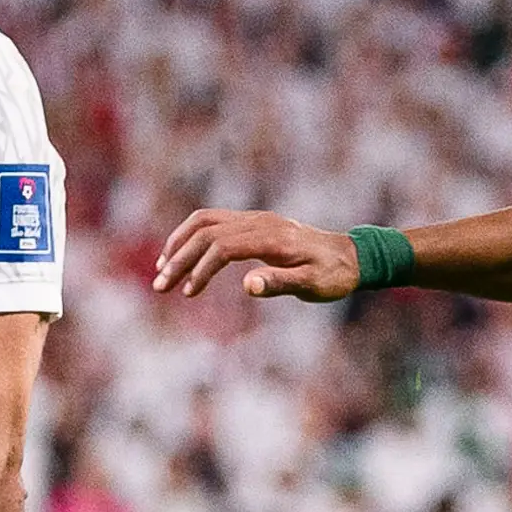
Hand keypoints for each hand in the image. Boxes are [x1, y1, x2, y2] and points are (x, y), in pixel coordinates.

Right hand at [155, 210, 358, 301]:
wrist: (351, 256)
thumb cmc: (333, 275)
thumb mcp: (313, 285)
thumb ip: (281, 283)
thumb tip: (248, 285)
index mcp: (271, 238)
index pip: (222, 246)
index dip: (201, 268)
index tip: (189, 293)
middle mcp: (258, 222)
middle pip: (206, 231)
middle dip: (179, 258)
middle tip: (160, 286)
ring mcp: (254, 219)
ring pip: (205, 221)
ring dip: (180, 242)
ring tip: (163, 269)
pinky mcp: (253, 223)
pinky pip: (214, 222)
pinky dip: (192, 236)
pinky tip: (183, 256)